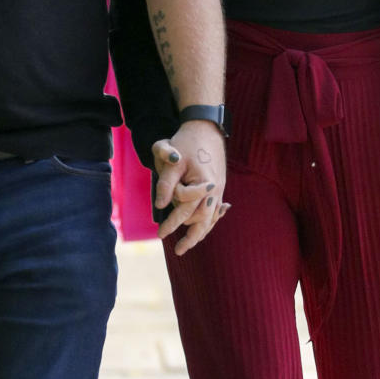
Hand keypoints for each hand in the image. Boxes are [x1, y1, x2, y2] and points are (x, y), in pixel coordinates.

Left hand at [152, 119, 227, 254]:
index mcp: (205, 183)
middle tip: (178, 251)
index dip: (171, 221)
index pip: (185, 208)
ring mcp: (220, 188)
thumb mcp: (171, 159)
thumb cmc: (187, 142)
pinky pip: (215, 210)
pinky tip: (205, 228)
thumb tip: (160, 206)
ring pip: (212, 218)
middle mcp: (215, 189)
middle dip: (191, 237)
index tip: (159, 232)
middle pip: (204, 220)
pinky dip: (210, 221)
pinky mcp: (220, 186)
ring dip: (201, 232)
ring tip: (188, 244)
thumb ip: (166, 183)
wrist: (207, 127)